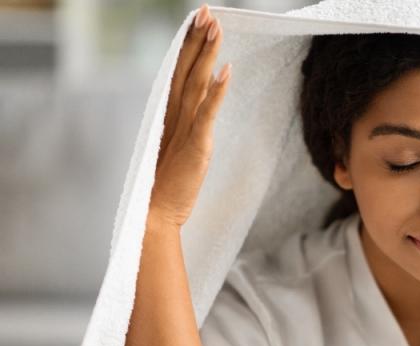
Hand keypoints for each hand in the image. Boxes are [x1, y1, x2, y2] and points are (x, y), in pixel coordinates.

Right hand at [150, 3, 230, 227]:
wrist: (155, 214)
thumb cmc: (168, 186)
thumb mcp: (181, 150)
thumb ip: (189, 129)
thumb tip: (201, 113)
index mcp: (170, 116)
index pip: (180, 73)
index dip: (190, 47)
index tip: (199, 22)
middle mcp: (175, 116)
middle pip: (186, 70)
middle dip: (197, 40)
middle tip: (207, 12)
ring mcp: (184, 129)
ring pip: (197, 83)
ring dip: (206, 55)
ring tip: (215, 28)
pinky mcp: (197, 145)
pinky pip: (208, 113)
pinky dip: (217, 92)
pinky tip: (226, 70)